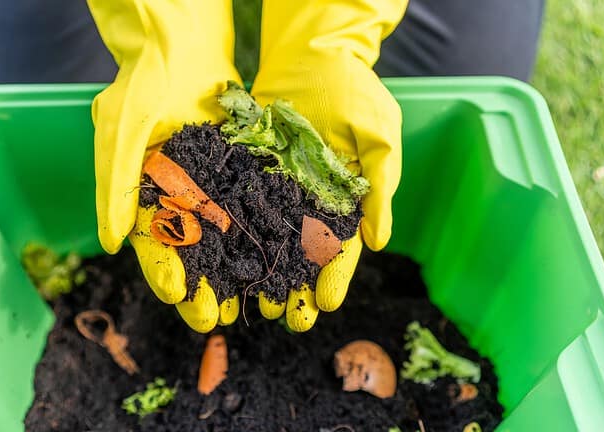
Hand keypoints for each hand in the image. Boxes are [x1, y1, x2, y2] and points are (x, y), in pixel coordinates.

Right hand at [88, 0, 240, 330]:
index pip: (150, 245)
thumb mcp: (121, 133)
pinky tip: (279, 260)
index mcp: (142, 196)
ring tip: (249, 305)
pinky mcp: (237, 173)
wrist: (179, 42)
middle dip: (202, 287)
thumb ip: (115, 188)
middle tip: (215, 319)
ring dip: (236, 273)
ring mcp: (208, 188)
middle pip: (190, 254)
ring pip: (225, 239)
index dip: (162, 273)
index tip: (177, 298)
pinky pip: (252, 209)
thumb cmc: (140, 86)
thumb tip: (110, 244)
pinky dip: (264, 236)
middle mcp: (176, 199)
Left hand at [252, 0, 406, 330]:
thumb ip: (380, 186)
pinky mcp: (249, 174)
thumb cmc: (353, 90)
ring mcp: (278, 190)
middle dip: (295, 287)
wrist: (311, 54)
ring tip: (253, 305)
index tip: (326, 305)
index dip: (335, 276)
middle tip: (286, 319)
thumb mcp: (378, 134)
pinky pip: (239, 208)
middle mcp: (310, 202)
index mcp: (345, 199)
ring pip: (268, 240)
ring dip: (262, 274)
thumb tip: (380, 242)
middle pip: (301, 254)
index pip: (342, 247)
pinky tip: (223, 263)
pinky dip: (232, 236)